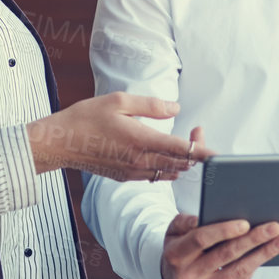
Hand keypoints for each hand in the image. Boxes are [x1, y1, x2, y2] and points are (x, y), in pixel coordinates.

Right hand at [26, 93, 212, 180]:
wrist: (59, 143)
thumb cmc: (86, 118)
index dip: (203, 152)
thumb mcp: (119, 101)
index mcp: (141, 140)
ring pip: (169, 173)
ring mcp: (132, 172)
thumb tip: (176, 107)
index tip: (219, 155)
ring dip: (182, 161)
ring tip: (186, 143)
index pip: (182, 150)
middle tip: (198, 132)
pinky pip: (154, 176)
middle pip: (180, 163)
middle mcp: (139, 161)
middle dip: (196, 152)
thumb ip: (151, 105)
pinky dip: (166, 168)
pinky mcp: (125, 177)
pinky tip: (166, 157)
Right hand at [158, 213, 278, 278]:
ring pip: (238, 271)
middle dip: (253, 240)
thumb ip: (185, 222)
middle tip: (274, 227)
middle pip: (226, 255)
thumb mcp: (174, 232)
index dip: (224, 231)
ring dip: (263, 255)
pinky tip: (266, 254)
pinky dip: (253, 267)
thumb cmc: (180, 250)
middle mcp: (187, 277)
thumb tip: (203, 218)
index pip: (201, 240)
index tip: (246, 223)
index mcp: (176, 256)